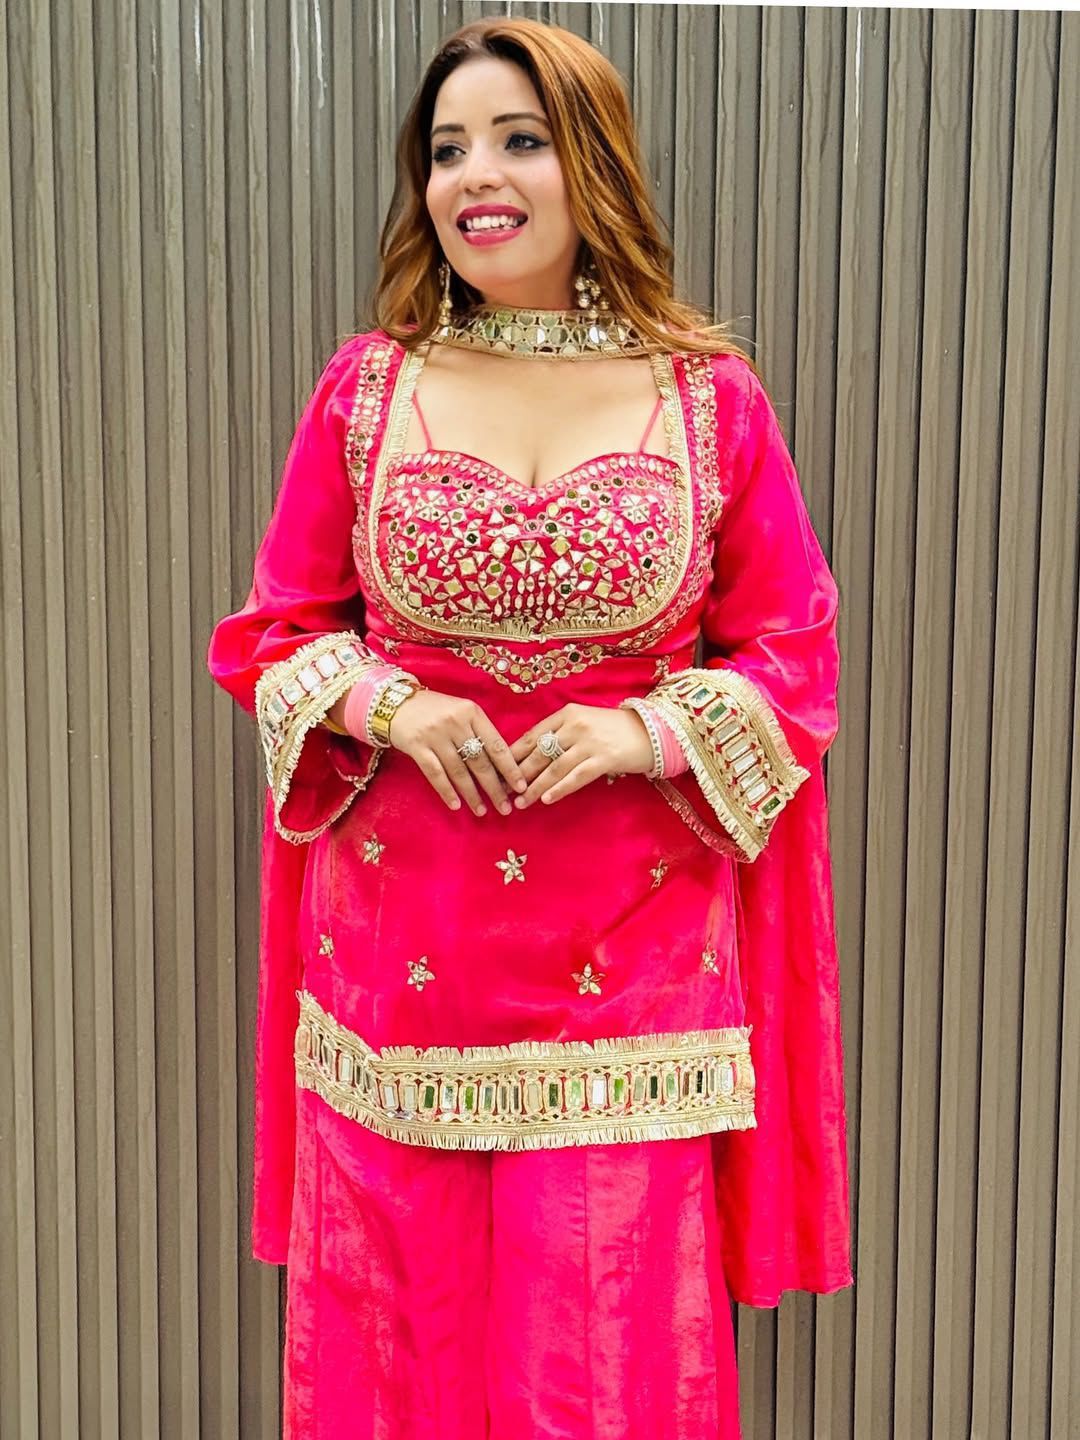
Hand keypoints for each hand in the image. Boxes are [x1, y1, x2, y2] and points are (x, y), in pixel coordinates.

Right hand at [385, 688, 528, 816]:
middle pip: (480, 761)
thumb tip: (502, 767)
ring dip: (472, 794)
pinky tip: (456, 805)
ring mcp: (435, 735)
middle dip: (494, 788)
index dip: (509, 768)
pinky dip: (446, 791)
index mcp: (472, 712)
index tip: (520, 786)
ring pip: (459, 771)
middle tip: (505, 808)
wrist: (397, 703)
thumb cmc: (436, 710)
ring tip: (482, 811)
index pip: (497, 745)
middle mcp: (455, 722)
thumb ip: (480, 732)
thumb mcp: (462, 712)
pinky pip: (435, 774)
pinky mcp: (416, 746)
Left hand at [508, 703, 654, 808]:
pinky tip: (546, 799)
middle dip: (519, 775)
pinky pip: (576, 777)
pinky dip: (559, 789)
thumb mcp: (584, 722)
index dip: (513, 755)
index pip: (532, 735)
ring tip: (520, 802)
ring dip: (535, 787)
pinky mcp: (604, 759)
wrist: (651, 731)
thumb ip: (560, 734)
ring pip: (554, 768)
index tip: (498, 771)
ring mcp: (590, 742)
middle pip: (539, 753)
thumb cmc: (614, 730)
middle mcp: (576, 725)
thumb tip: (530, 757)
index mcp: (567, 713)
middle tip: (503, 792)